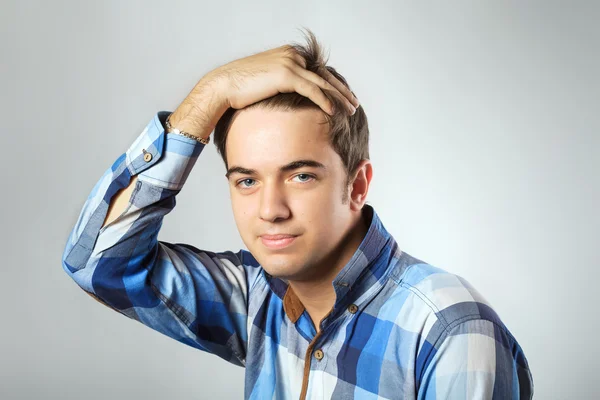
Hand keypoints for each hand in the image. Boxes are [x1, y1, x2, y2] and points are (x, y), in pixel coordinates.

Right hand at [169, 45, 359, 138]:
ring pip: (322, 82)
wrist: (223, 85)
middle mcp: (292, 56)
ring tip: (351, 110)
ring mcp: (290, 63)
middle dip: (341, 91)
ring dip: (339, 97)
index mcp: (289, 56)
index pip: (318, 72)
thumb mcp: (265, 84)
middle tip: (354, 104)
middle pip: (324, 75)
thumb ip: (281, 86)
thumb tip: (290, 100)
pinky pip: (312, 90)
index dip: (333, 85)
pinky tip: (333, 112)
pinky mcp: (286, 74)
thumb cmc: (240, 90)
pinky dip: (324, 101)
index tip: (343, 98)